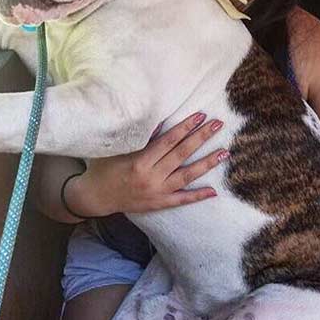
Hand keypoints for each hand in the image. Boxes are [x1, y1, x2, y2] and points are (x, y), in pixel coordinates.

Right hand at [64, 113, 227, 216]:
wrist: (95, 197)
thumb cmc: (104, 167)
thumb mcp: (118, 148)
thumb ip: (140, 137)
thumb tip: (160, 122)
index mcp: (140, 161)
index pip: (168, 141)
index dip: (185, 127)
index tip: (200, 116)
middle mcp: (151, 177)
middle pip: (182, 155)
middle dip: (201, 138)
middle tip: (218, 125)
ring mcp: (157, 192)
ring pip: (187, 176)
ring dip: (206, 163)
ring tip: (224, 152)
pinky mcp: (159, 204)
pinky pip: (182, 200)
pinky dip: (198, 196)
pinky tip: (213, 191)